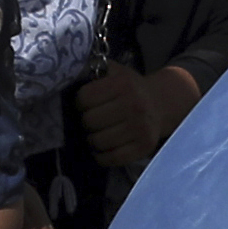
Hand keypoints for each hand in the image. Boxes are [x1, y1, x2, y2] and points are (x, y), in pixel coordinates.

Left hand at [69, 61, 198, 173]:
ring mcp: (140, 128)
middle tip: (92, 120)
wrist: (160, 104)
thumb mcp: (115, 72)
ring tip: (98, 133)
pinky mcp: (144, 147)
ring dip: (93, 139)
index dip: (80, 102)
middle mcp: (134, 106)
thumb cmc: (129, 88)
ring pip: (98, 142)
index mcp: (123, 84)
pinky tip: (103, 148)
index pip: (84, 98)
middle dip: (86, 121)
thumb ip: (93, 69)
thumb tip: (67, 74)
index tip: (86, 103)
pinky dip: (102, 156)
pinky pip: (111, 159)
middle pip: (89, 122)